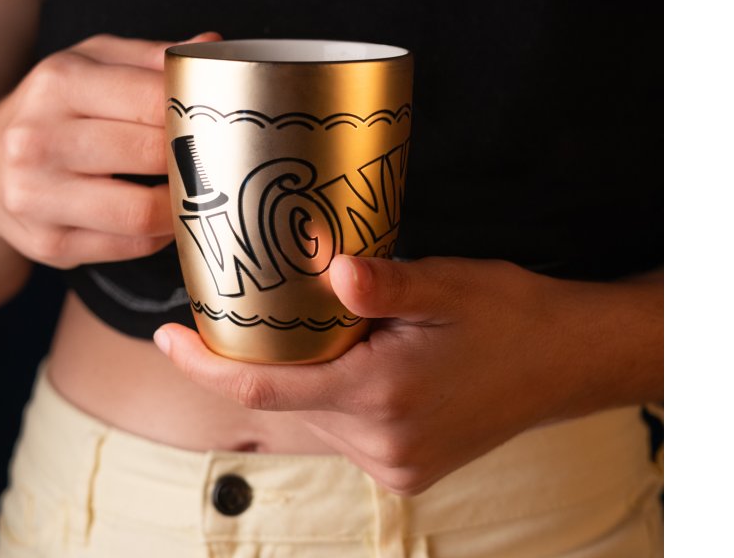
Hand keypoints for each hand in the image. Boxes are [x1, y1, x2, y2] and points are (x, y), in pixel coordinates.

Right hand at [0, 31, 221, 267]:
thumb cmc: (52, 110)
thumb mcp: (90, 65)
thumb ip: (151, 57)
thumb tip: (212, 46)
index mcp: (58, 83)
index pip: (151, 100)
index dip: (197, 115)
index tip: (222, 123)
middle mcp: (38, 138)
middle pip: (149, 155)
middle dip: (196, 160)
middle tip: (222, 161)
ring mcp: (38, 196)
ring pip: (140, 212)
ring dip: (183, 206)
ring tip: (199, 193)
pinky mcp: (48, 242)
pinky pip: (128, 246)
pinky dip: (159, 234)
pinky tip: (165, 217)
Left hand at [155, 255, 660, 494]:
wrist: (570, 362)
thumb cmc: (511, 317)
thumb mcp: (449, 286)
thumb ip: (386, 283)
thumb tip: (328, 266)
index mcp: (382, 398)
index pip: (266, 389)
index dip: (204, 366)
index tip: (163, 338)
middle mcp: (381, 445)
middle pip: (285, 403)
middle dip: (257, 360)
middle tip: (244, 310)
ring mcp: (395, 464)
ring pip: (312, 417)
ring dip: (299, 376)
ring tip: (310, 326)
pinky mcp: (407, 467)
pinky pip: (341, 430)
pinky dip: (328, 394)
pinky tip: (345, 357)